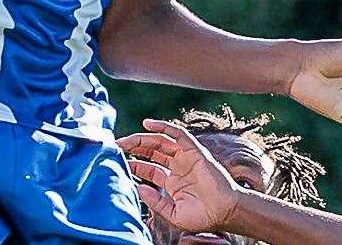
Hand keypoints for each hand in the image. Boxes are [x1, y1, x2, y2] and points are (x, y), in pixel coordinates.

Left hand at [120, 119, 240, 233]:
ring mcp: (185, 158)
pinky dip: (163, 126)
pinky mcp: (194, 150)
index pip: (148, 168)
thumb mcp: (173, 214)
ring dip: (142, 138)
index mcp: (171, 183)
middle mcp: (177, 167)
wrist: (224, 212)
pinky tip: (147, 124)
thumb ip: (155, 202)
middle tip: (116, 146)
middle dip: (134, 147)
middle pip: (151, 151)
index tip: (118, 160)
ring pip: (160, 141)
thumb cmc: (203, 216)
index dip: (133, 163)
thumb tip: (138, 187)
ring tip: (125, 140)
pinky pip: (177, 134)